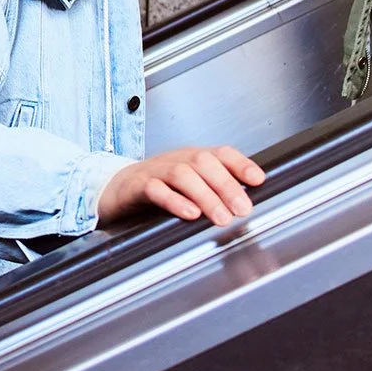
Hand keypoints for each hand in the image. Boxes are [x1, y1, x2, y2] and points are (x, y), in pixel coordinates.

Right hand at [99, 146, 265, 227]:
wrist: (112, 190)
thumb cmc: (154, 189)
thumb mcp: (186, 187)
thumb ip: (211, 191)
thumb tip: (242, 205)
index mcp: (190, 158)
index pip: (220, 153)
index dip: (240, 164)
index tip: (258, 180)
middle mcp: (174, 160)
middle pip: (203, 162)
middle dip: (226, 185)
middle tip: (242, 208)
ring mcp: (154, 171)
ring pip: (182, 174)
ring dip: (205, 195)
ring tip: (221, 217)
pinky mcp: (136, 187)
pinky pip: (155, 189)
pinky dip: (174, 201)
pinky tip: (189, 213)